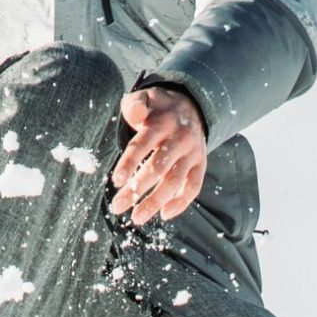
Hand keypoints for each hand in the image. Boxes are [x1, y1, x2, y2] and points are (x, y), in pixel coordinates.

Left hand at [111, 86, 207, 225]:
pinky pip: (193, 187)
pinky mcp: (200, 165)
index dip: (129, 163)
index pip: (142, 145)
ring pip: (174, 181)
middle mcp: (180, 139)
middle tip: (117, 206)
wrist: (192, 107)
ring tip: (136, 218)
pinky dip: (181, 203)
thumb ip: (135, 105)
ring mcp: (192, 153)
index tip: (116, 181)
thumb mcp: (145, 98)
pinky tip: (164, 215)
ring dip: (155, 202)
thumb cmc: (158, 109)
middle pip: (158, 168)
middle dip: (136, 189)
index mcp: (162, 122)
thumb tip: (135, 112)